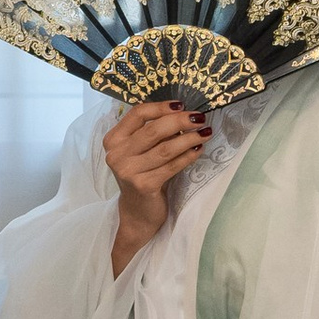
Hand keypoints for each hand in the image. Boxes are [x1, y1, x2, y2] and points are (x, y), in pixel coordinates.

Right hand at [105, 99, 207, 267]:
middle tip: (200, 118)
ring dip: (189, 138)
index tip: (182, 105)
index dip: (161, 107)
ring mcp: (128, 171)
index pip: (137, 114)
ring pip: (165, 148)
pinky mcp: (143, 186)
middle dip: (181, 121)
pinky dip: (188, 156)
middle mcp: (116, 154)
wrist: (137, 212)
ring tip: (205, 132)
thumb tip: (182, 114)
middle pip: (153, 130)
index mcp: (113, 140)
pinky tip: (199, 149)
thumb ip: (152, 133)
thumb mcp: (140, 151)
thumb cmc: (142, 175)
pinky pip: (171, 166)